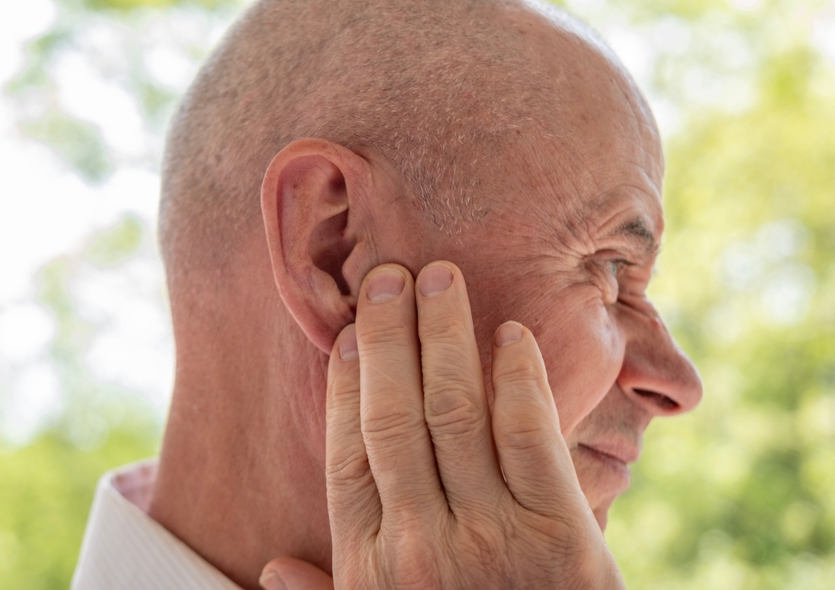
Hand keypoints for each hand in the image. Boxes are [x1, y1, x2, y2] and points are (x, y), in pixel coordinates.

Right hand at [261, 261, 624, 589]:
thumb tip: (271, 565)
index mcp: (370, 563)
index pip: (348, 449)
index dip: (350, 382)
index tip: (354, 331)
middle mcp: (420, 541)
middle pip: (394, 413)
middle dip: (390, 335)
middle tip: (389, 274)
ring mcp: (492, 536)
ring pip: (455, 410)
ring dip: (446, 334)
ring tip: (441, 277)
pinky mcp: (564, 535)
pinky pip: (531, 436)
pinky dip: (518, 378)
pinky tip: (509, 335)